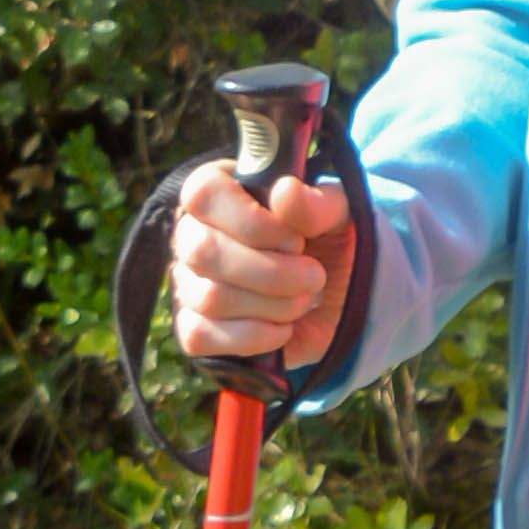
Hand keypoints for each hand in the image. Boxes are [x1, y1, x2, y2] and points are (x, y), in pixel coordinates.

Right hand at [169, 158, 353, 374]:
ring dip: (274, 306)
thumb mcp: (341, 215)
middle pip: (203, 251)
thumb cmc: (332, 243)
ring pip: (209, 297)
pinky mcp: (193, 329)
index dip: (252, 221)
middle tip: (314, 276)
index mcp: (222, 191)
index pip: (203, 193)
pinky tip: (283, 328)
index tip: (296, 240)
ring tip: (304, 300)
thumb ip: (318, 203)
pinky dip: (254, 337)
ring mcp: (187, 284)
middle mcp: (192, 234)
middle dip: (273, 272)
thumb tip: (284, 191)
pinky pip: (200, 336)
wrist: (340, 301)